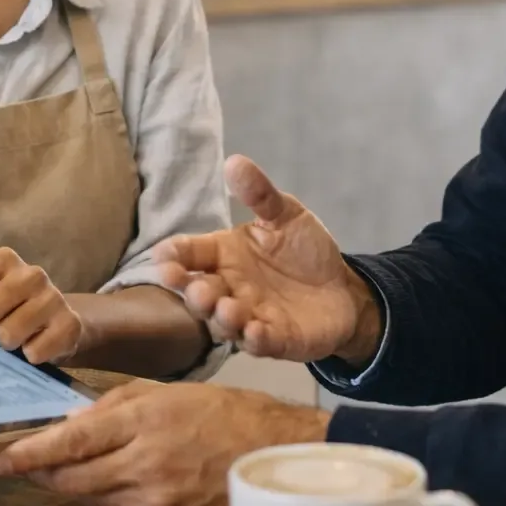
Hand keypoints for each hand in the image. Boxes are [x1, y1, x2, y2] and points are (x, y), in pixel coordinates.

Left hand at [0, 247, 83, 365]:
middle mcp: (31, 274)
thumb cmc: (7, 304)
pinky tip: (34, 345)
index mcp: (4, 260)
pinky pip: (33, 352)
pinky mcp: (69, 325)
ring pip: (9, 334)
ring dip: (5, 344)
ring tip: (13, 337)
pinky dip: (28, 356)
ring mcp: (53, 298)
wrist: (57, 320)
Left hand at [0, 382, 330, 505]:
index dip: (31, 454)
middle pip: (73, 480)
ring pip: (93, 501)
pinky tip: (115, 483)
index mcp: (144, 423)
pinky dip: (108, 500)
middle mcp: (146, 467)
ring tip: (71, 469)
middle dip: (43, 473)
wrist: (273, 453)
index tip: (1, 459)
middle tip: (23, 465)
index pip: (71, 444)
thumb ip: (112, 407)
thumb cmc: (222, 412)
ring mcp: (156, 504)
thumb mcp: (164, 393)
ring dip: (75, 486)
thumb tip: (70, 426)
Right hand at [154, 155, 381, 364]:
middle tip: (198, 289)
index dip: (173, 256)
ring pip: (223, 323)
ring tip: (228, 308)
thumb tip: (234, 162)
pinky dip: (254, 339)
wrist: (342, 288)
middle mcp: (229, 287)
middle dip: (194, 293)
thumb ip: (260, 195)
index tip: (162, 257)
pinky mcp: (274, 340)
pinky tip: (255, 332)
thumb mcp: (286, 215)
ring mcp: (249, 316)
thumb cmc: (305, 251)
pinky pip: (258, 344)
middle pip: (199, 293)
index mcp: (224, 254)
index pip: (189, 254)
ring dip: (222, 318)